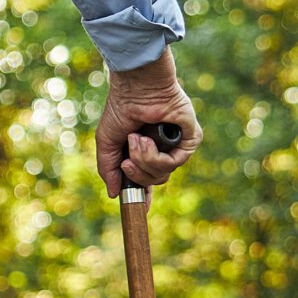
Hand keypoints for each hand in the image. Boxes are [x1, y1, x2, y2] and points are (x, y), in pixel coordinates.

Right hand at [95, 50, 200, 197]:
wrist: (136, 89)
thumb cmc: (121, 109)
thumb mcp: (107, 143)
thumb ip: (108, 170)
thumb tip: (114, 195)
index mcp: (145, 151)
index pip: (147, 179)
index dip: (143, 195)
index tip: (139, 209)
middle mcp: (162, 150)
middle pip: (153, 181)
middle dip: (136, 173)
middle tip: (126, 160)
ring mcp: (177, 146)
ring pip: (163, 174)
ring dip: (144, 160)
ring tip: (136, 140)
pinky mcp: (190, 139)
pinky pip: (175, 163)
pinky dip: (157, 156)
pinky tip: (147, 140)